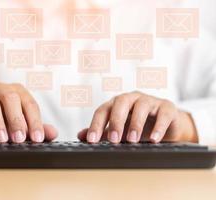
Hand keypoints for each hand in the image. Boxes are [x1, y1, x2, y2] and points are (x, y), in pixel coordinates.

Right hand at [0, 83, 57, 142]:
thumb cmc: (4, 122)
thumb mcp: (21, 125)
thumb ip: (37, 128)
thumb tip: (54, 134)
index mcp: (19, 92)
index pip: (30, 105)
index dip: (34, 122)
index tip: (37, 139)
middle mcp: (2, 89)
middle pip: (11, 99)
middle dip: (16, 120)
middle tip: (19, 139)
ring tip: (2, 139)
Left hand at [78, 91, 197, 143]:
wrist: (166, 125)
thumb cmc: (139, 125)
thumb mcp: (119, 129)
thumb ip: (101, 131)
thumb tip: (81, 135)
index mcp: (117, 104)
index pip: (103, 110)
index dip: (96, 124)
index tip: (91, 140)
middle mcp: (132, 99)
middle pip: (120, 103)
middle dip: (115, 121)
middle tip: (113, 139)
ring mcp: (150, 101)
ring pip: (141, 106)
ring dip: (136, 123)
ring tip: (132, 139)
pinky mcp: (167, 107)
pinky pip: (163, 113)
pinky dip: (159, 126)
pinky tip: (154, 139)